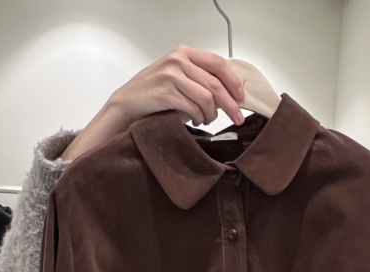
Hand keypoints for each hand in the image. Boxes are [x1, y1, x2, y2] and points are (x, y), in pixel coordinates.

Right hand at [62, 45, 245, 161]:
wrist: (128, 103)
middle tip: (238, 118)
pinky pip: (193, 108)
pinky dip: (198, 118)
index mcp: (184, 53)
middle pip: (215, 84)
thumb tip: (228, 95)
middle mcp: (178, 60)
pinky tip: (195, 121)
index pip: (218, 63)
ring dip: (212, 115)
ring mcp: (171, 75)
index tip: (241, 98)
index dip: (233, 82)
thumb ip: (199, 80)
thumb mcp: (178, 78)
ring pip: (207, 98)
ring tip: (207, 120)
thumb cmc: (154, 93)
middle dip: (231, 104)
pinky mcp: (166, 92)